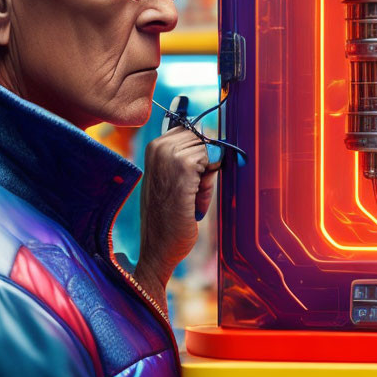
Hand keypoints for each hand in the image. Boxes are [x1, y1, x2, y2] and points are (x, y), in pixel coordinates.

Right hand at [134, 126, 215, 298]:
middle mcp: (159, 145)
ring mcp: (169, 154)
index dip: (201, 153)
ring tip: (190, 198)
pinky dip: (208, 184)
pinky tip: (192, 201)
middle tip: (191, 191)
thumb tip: (220, 144)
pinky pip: (212, 161)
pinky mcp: (183, 167)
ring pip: (210, 150)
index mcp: (156, 145)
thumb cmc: (170, 215)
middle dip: (206, 163)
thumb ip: (193, 158)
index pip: (194, 129)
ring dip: (207, 176)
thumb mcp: (177, 178)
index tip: (191, 176)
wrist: (158, 246)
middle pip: (205, 138)